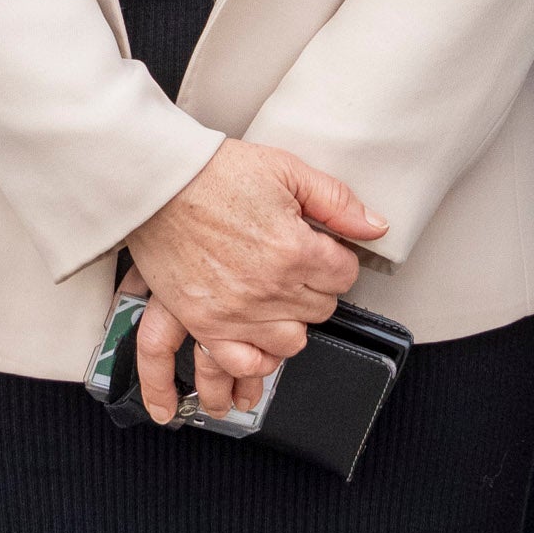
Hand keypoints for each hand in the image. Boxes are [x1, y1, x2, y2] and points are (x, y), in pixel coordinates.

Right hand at [118, 140, 380, 428]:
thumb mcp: (285, 170)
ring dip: (291, 321)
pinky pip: (244, 362)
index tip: (322, 249)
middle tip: (296, 266)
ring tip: (277, 298)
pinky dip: (256, 358)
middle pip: (322, 308)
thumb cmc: (215, 173)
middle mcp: (270, 288)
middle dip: (315, 286)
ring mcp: (237, 312)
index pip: (345, 275)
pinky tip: (257, 339)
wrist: (158, 184)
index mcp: (295, 249)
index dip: (337, 259)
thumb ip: (336, 201)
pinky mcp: (206, 323)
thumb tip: (375, 227)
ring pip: (292, 341)